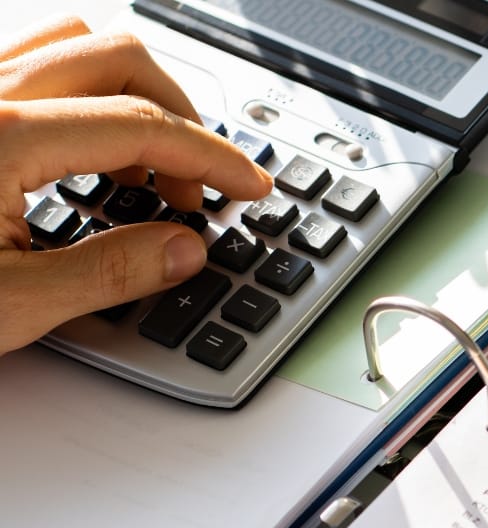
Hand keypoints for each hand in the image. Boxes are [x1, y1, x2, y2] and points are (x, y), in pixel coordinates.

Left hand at [0, 15, 272, 354]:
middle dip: (180, 115)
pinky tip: (86, 142)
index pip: (142, 126)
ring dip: (132, 92)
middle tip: (195, 184)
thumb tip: (180, 249)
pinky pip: (30, 58)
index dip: (212, 156)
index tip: (247, 185)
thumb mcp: (3, 309)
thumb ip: (106, 274)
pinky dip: (83, 88)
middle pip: (117, 58)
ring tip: (147, 160)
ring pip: (71, 43)